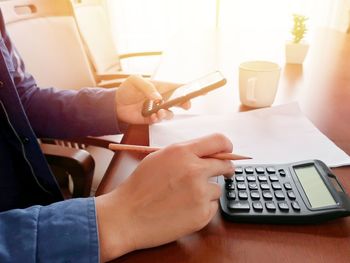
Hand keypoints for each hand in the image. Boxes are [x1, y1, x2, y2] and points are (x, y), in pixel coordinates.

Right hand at [95, 134, 233, 261]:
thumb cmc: (139, 187)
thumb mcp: (159, 158)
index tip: (227, 153)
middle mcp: (195, 170)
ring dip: (207, 192)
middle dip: (224, 169)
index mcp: (182, 152)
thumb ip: (184, 153)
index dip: (226, 147)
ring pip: (217, 188)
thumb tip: (207, 153)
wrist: (126, 217)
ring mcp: (200, 193)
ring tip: (184, 198)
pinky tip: (183, 210)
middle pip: (226, 165)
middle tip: (219, 174)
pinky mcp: (202, 214)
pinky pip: (212, 207)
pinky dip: (202, 208)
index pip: (219, 141)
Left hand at [115, 75, 190, 123]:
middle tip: (186, 105)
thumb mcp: (135, 81)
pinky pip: (159, 120)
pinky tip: (152, 116)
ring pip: (170, 113)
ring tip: (159, 112)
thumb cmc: (126, 89)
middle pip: (179, 101)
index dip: (190, 89)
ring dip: (167, 113)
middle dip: (185, 103)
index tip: (202, 91)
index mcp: (161, 87)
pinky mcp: (151, 119)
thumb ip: (147, 87)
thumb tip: (158, 97)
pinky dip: (157, 119)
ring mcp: (157, 109)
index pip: (178, 87)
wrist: (115, 104)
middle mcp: (162, 99)